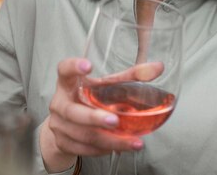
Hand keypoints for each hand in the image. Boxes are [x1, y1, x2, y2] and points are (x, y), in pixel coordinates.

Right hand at [39, 58, 144, 172]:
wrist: (67, 125)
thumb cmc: (88, 98)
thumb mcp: (106, 86)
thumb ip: (131, 76)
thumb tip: (158, 67)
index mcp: (69, 82)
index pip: (64, 69)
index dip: (73, 66)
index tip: (87, 66)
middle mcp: (60, 102)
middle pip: (72, 111)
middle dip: (94, 117)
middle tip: (114, 120)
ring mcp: (58, 124)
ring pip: (82, 134)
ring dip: (108, 140)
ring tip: (130, 142)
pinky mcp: (62, 142)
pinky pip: (84, 149)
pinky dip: (102, 150)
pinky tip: (117, 148)